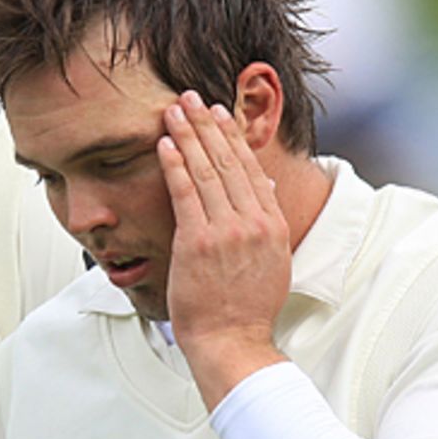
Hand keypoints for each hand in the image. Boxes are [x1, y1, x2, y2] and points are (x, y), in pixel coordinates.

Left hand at [157, 90, 291, 407]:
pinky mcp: (198, 242)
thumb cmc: (247, 309)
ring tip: (173, 110)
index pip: (251, 169)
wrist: (233, 340)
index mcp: (273, 224)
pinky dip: (175, 165)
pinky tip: (164, 144)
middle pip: (228, 160)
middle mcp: (253, 222)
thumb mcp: (272, 262)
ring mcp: (226, 231)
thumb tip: (269, 190)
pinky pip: (185, 193)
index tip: (219, 115)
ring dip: (187, 135)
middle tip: (191, 98)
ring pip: (206, 170)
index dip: (233, 137)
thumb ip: (268, 224)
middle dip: (207, 125)